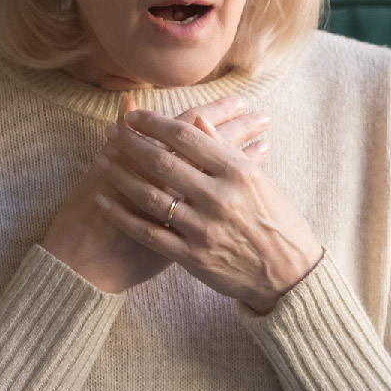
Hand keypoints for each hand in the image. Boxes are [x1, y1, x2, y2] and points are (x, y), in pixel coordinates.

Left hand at [94, 109, 323, 312]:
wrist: (289, 275)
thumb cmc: (277, 222)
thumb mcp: (259, 179)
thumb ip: (223, 150)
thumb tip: (197, 118)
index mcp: (238, 172)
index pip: (187, 137)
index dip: (155, 123)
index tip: (134, 115)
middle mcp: (219, 197)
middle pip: (163, 162)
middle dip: (131, 144)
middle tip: (111, 132)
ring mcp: (204, 228)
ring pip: (150, 197)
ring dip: (120, 175)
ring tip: (101, 160)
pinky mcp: (192, 256)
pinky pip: (149, 233)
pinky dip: (122, 216)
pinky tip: (104, 201)